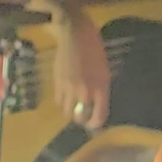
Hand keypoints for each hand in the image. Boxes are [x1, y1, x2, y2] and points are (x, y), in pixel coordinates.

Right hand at [53, 9, 110, 128]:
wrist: (76, 36)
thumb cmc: (95, 52)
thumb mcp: (104, 72)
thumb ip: (101, 91)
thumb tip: (96, 106)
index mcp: (101, 88)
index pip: (99, 116)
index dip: (96, 124)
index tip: (94, 124)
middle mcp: (85, 92)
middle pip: (80, 117)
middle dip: (82, 119)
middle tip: (83, 115)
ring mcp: (70, 88)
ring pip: (67, 112)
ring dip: (71, 111)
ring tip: (74, 106)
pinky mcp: (57, 82)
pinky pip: (58, 101)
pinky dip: (62, 102)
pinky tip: (66, 96)